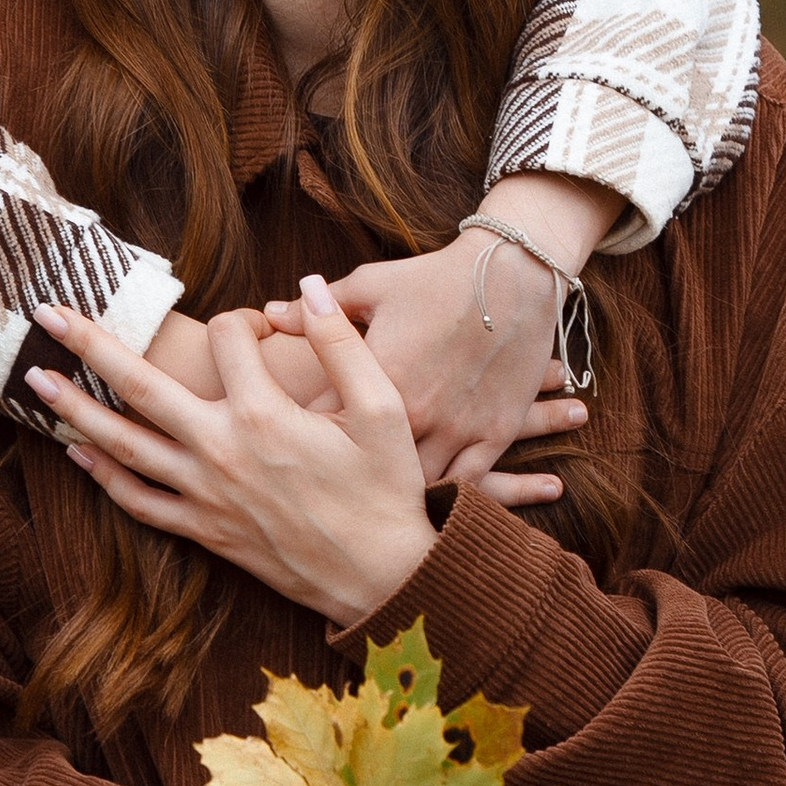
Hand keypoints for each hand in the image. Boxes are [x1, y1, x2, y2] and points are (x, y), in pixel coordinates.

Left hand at [32, 277, 432, 623]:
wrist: (382, 576)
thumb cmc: (387, 489)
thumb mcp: (382, 409)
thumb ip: (341, 342)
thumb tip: (307, 286)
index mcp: (266, 414)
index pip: (229, 338)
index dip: (245, 320)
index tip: (262, 329)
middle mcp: (222, 451)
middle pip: (140, 385)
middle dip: (88, 344)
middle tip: (45, 312)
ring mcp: (206, 495)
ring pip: (124, 446)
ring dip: (75, 409)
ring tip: (35, 379)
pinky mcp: (204, 531)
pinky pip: (140, 503)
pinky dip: (104, 477)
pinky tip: (77, 452)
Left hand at [283, 172, 617, 492]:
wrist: (516, 272)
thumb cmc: (437, 276)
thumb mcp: (371, 286)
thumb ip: (317, 312)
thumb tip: (270, 314)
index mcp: (378, 377)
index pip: (321, 421)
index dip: (298, 436)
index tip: (281, 448)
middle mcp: (417, 412)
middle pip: (364, 465)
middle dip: (339, 480)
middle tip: (315, 494)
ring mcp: (459, 429)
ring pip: (416, 485)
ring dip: (392, 499)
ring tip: (365, 513)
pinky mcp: (495, 436)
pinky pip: (467, 485)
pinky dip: (445, 500)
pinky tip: (424, 511)